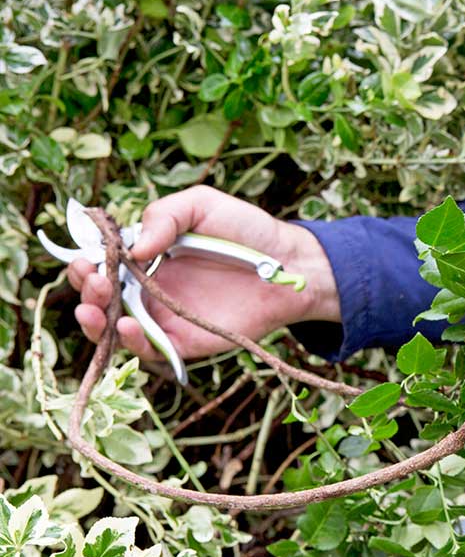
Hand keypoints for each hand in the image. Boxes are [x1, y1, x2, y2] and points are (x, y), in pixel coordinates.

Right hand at [70, 185, 338, 361]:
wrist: (289, 262)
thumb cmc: (246, 231)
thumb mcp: (201, 205)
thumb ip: (163, 216)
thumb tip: (132, 247)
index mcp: (147, 259)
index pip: (102, 266)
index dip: (85, 264)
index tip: (84, 259)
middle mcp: (151, 290)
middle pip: (102, 300)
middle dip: (86, 291)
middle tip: (91, 279)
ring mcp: (167, 318)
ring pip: (116, 330)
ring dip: (96, 322)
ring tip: (95, 306)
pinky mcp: (187, 342)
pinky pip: (152, 351)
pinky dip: (132, 344)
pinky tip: (125, 326)